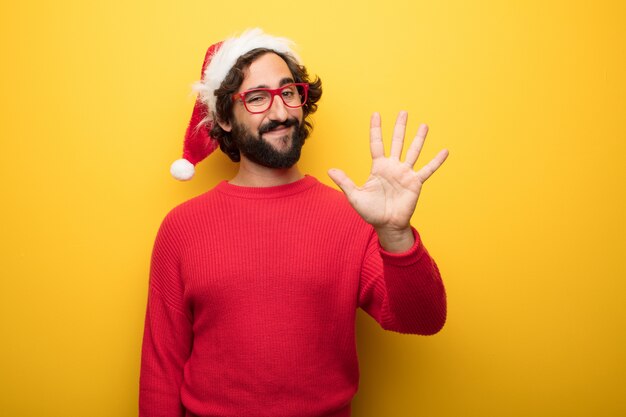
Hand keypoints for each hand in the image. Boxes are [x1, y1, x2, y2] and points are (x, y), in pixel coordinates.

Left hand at [328, 111, 448, 251]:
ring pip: (413, 151)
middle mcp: (393, 167)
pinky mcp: (415, 183)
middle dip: (400, 127)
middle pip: (397, 142)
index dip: (376, 129)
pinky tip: (445, 151)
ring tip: (424, 125)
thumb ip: (345, 182)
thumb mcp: (355, 196)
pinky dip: (436, 161)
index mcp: (378, 167)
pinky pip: (427, 170)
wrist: (387, 225)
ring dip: (419, 139)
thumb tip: (329, 170)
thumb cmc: (371, 212)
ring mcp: (405, 174)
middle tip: (403, 112)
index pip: (377, 144)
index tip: (376, 114)